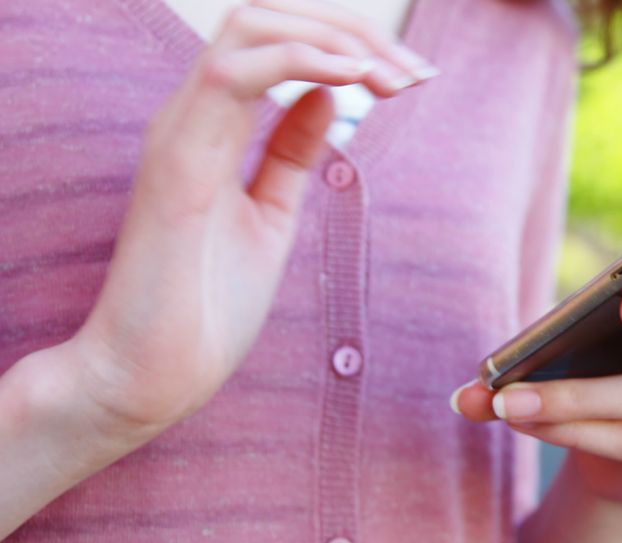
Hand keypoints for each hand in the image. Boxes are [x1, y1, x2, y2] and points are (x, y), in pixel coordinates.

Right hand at [71, 0, 437, 437]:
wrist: (153, 373)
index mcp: (213, 125)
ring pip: (248, 28)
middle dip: (350, 31)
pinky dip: (299, 62)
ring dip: (334, 41)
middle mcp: (191, 115)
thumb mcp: (271, 213)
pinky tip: (352, 79)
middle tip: (413, 72)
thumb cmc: (206, 303)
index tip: (410, 77)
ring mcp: (180, 132)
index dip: (347, 42)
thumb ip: (291, 151)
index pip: (276, 40)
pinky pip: (234, 77)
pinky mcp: (178, 163)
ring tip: (392, 77)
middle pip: (266, 16)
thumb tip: (329, 96)